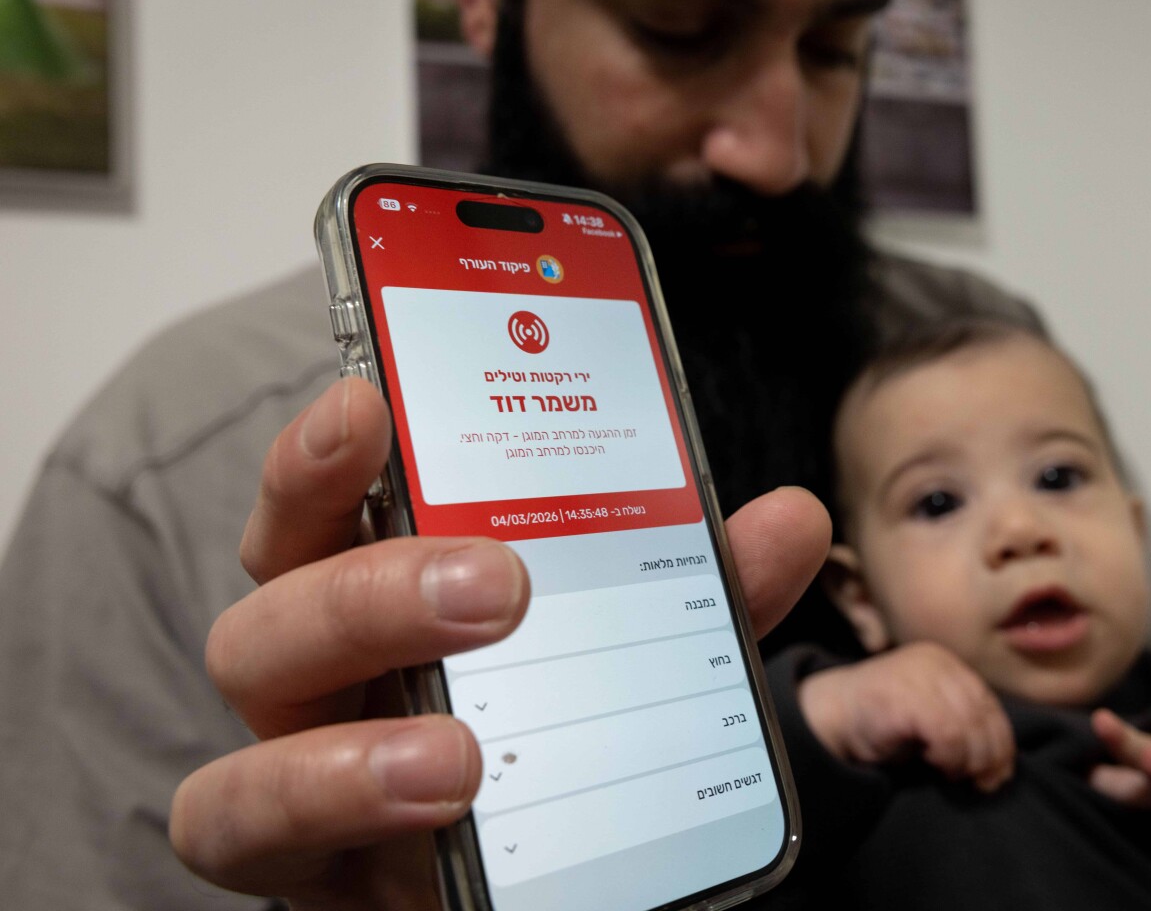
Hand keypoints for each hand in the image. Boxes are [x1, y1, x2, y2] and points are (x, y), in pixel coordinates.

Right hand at [169, 378, 830, 909]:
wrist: (558, 881)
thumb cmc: (563, 745)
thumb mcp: (641, 661)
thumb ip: (700, 598)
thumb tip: (790, 519)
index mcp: (384, 604)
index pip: (320, 519)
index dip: (322, 461)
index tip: (370, 404)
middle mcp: (325, 691)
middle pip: (272, 623)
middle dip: (374, 592)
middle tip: (497, 584)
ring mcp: (310, 793)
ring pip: (242, 755)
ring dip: (347, 754)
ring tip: (459, 756)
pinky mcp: (322, 881)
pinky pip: (254, 849)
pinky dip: (336, 820)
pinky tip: (441, 818)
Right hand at [797, 641, 1014, 789]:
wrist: (830, 714)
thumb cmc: (880, 720)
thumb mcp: (929, 710)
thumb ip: (960, 719)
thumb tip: (1001, 758)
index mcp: (946, 662)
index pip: (989, 702)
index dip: (1001, 740)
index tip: (1000, 772)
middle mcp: (937, 662)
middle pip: (983, 714)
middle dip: (990, 755)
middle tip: (983, 783)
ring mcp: (920, 676)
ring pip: (969, 726)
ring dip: (968, 759)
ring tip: (953, 774)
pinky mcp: (907, 696)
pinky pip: (948, 735)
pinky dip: (948, 756)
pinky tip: (934, 763)